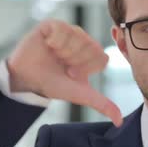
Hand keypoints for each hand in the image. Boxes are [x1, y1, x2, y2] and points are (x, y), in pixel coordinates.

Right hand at [7, 20, 122, 126]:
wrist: (28, 80)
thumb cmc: (54, 85)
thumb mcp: (80, 94)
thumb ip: (102, 104)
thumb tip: (119, 121)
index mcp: (91, 55)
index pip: (103, 58)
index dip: (87, 68)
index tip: (73, 74)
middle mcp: (82, 41)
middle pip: (92, 46)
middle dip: (76, 61)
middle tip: (63, 65)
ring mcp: (67, 31)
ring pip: (78, 37)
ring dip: (64, 52)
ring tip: (54, 56)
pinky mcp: (52, 25)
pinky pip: (62, 28)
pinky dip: (55, 41)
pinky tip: (48, 46)